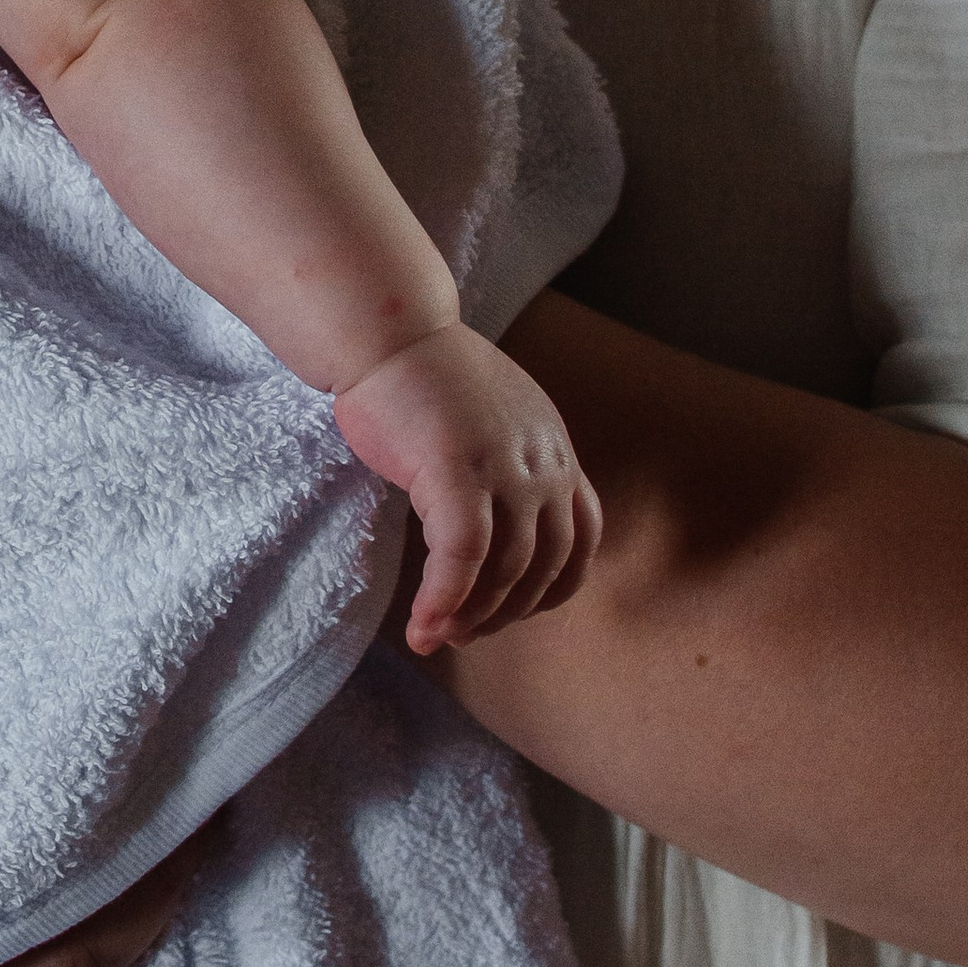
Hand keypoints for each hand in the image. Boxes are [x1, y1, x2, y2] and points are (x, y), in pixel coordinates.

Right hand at [336, 321, 599, 658]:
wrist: (387, 330)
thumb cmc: (424, 375)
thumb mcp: (493, 422)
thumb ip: (508, 466)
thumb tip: (499, 522)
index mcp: (555, 451)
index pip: (580, 541)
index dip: (548, 589)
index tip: (508, 611)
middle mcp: (543, 464)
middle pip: (543, 566)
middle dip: (504, 612)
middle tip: (463, 635)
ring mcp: (504, 469)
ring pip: (504, 571)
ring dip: (470, 617)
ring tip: (437, 635)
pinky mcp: (457, 472)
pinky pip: (461, 559)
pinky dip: (443, 602)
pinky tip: (422, 626)